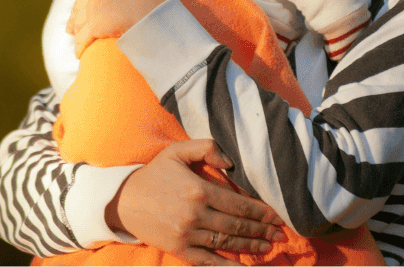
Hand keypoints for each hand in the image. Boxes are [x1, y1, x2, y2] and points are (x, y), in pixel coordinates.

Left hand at [66, 0, 170, 56]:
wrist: (147, 9)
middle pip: (82, 0)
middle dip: (77, 9)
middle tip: (70, 18)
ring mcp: (92, 10)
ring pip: (79, 19)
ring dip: (75, 27)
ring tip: (71, 34)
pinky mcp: (92, 29)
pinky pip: (83, 39)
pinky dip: (80, 46)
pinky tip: (78, 53)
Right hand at [108, 139, 285, 264]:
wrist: (123, 200)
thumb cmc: (154, 174)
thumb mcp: (176, 151)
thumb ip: (205, 147)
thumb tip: (231, 162)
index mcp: (198, 189)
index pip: (239, 203)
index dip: (261, 211)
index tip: (277, 216)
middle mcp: (195, 214)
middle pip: (237, 225)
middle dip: (262, 230)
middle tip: (280, 233)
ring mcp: (187, 234)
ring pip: (228, 244)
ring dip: (252, 245)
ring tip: (268, 245)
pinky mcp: (180, 249)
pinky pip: (210, 261)